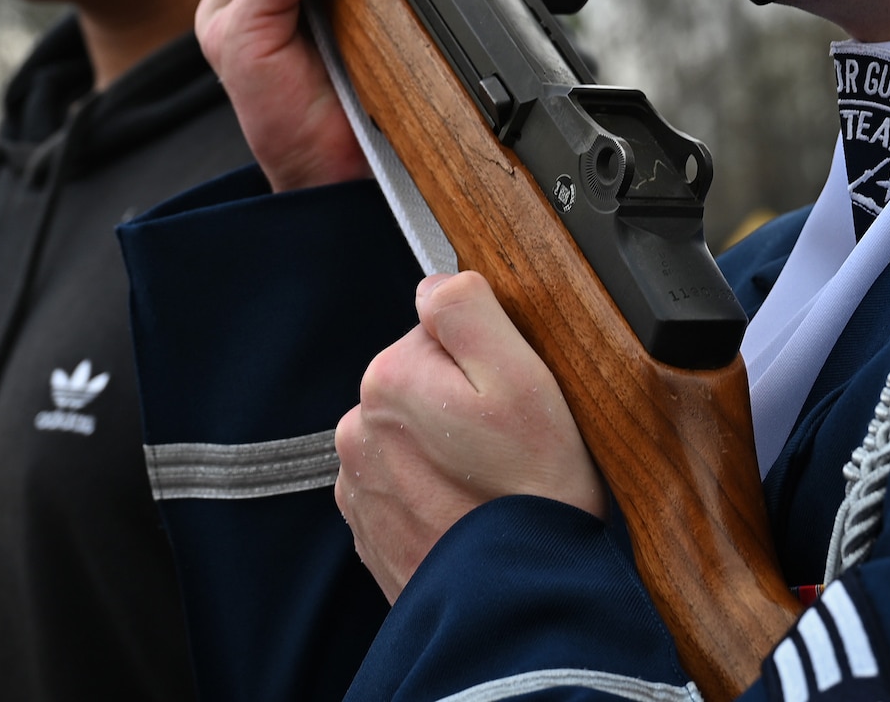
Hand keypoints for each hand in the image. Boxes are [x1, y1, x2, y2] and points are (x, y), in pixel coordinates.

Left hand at [334, 272, 604, 600]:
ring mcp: (358, 486)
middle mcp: (357, 429)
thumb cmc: (532, 492)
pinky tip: (470, 515)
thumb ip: (467, 309)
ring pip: (412, 439)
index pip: (438, 332)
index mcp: (388, 378)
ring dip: (446, 453)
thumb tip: (435, 281)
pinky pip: (405, 489)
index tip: (511, 399)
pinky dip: (434, 496)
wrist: (518, 608)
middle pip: (421, 385)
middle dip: (461, 406)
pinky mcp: (370, 533)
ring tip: (492, 488)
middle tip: (508, 448)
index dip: (486, 359)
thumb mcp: (521, 374)